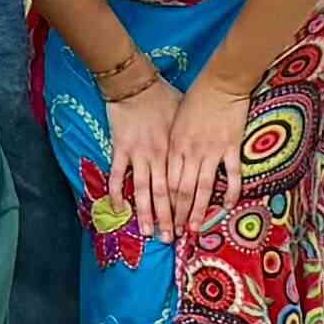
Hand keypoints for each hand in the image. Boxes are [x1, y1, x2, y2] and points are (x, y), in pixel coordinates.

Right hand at [101, 75, 180, 237]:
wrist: (137, 83)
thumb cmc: (165, 97)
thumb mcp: (186, 117)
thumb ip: (192, 139)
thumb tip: (206, 153)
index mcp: (178, 150)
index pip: (183, 186)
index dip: (187, 208)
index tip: (190, 227)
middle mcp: (160, 156)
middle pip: (165, 194)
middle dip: (168, 219)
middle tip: (170, 240)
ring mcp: (139, 154)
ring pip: (143, 190)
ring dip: (146, 213)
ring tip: (149, 233)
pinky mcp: (120, 148)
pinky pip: (117, 175)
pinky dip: (116, 192)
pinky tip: (119, 209)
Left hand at [161, 77, 248, 236]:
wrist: (221, 83)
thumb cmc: (196, 99)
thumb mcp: (175, 122)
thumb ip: (173, 146)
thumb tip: (167, 167)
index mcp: (174, 146)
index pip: (165, 183)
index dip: (162, 206)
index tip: (160, 222)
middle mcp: (190, 151)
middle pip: (181, 190)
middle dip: (176, 215)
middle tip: (173, 235)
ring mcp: (212, 150)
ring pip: (203, 187)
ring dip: (198, 211)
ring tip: (194, 229)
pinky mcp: (232, 146)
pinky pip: (232, 174)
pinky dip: (231, 191)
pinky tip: (229, 206)